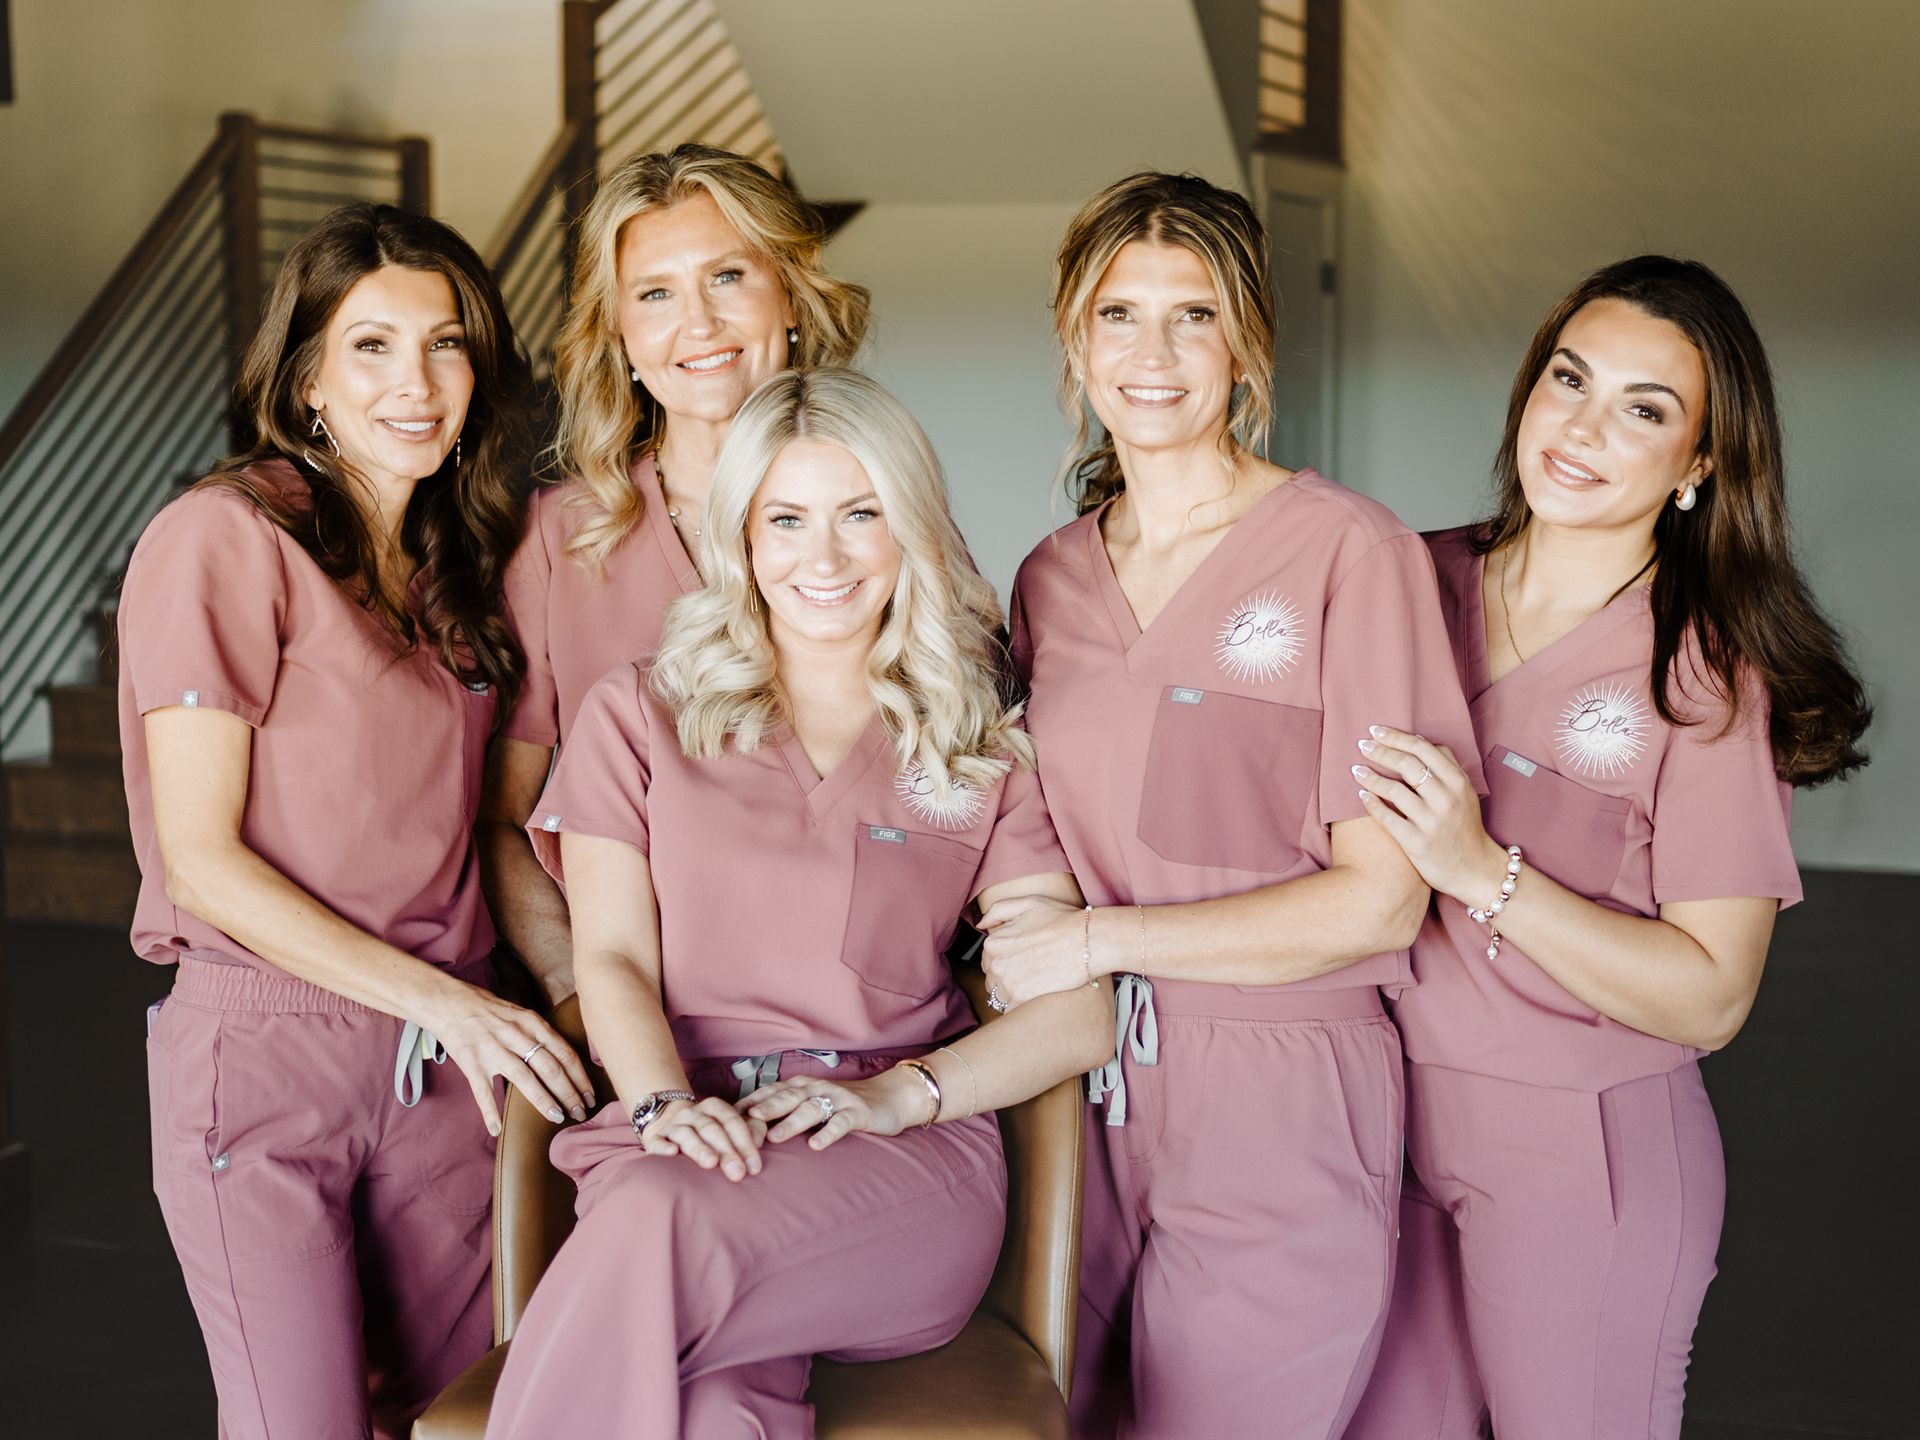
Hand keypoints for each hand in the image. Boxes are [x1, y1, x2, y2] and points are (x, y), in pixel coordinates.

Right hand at [420, 980, 594, 1136]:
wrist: (449, 1001)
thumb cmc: (490, 1010)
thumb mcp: (523, 1014)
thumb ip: (542, 1035)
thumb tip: (567, 1059)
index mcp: (532, 1023)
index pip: (565, 1053)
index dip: (580, 1077)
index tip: (591, 1095)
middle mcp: (516, 1036)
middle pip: (550, 1068)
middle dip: (569, 1093)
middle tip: (581, 1112)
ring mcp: (493, 1050)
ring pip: (524, 1079)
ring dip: (544, 1101)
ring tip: (558, 1117)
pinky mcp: (471, 1062)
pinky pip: (482, 1091)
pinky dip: (489, 1111)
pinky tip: (496, 1129)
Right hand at [640, 1096, 766, 1180]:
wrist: (666, 1124)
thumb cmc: (705, 1133)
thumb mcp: (727, 1128)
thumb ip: (748, 1132)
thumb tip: (760, 1143)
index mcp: (712, 1107)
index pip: (732, 1121)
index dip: (745, 1143)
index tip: (754, 1167)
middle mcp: (692, 1113)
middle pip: (711, 1129)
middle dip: (727, 1151)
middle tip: (738, 1172)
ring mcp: (672, 1125)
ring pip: (686, 1134)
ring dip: (699, 1148)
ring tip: (710, 1162)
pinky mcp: (654, 1139)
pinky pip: (657, 1142)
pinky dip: (664, 1147)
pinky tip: (671, 1153)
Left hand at [739, 1069, 927, 1151]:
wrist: (891, 1097)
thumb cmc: (846, 1104)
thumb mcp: (814, 1104)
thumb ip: (787, 1111)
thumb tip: (749, 1127)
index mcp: (802, 1086)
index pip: (770, 1092)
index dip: (747, 1104)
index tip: (725, 1120)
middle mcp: (817, 1088)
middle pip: (785, 1097)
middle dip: (762, 1109)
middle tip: (740, 1123)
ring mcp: (838, 1099)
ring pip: (810, 1109)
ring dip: (790, 1122)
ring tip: (774, 1137)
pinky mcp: (857, 1113)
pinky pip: (840, 1123)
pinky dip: (827, 1133)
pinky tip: (816, 1145)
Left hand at [977, 893, 1091, 1008]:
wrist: (1088, 941)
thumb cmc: (1062, 920)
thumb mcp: (1028, 903)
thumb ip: (999, 910)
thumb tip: (980, 924)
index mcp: (993, 942)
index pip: (988, 959)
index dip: (1006, 958)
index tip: (1023, 957)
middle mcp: (996, 963)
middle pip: (992, 978)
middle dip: (1007, 976)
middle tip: (1031, 970)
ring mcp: (1007, 982)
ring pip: (999, 995)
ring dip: (1012, 992)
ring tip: (1034, 982)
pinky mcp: (1021, 998)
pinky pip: (1010, 1008)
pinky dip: (1020, 1004)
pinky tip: (1036, 993)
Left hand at [1352, 725, 1509, 906]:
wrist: (1475, 869)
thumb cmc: (1465, 825)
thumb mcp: (1465, 792)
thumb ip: (1447, 764)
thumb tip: (1420, 740)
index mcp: (1457, 782)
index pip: (1422, 749)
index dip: (1396, 736)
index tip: (1376, 730)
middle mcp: (1445, 799)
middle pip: (1406, 765)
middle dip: (1380, 751)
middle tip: (1362, 745)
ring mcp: (1431, 822)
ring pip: (1394, 791)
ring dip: (1370, 777)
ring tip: (1356, 769)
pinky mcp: (1417, 843)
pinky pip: (1387, 818)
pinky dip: (1371, 804)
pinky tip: (1361, 795)